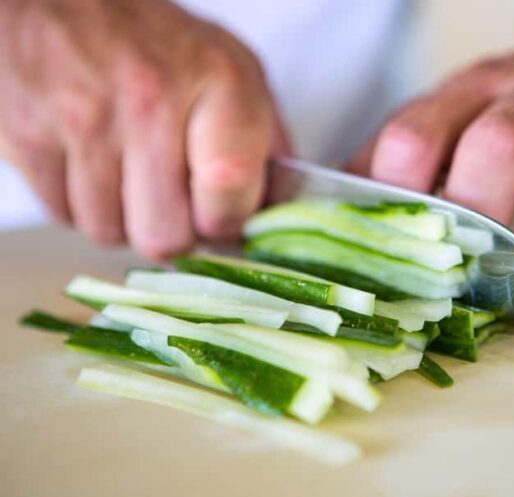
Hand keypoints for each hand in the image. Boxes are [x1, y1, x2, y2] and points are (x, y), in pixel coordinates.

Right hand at [0, 0, 287, 258]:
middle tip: (170, 201)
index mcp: (218, 83)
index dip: (226, 226)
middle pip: (166, 238)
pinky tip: (90, 164)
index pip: (230, 204)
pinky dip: (79, 203)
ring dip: (122, 219)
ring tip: (127, 173)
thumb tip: (283, 210)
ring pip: (110, 234)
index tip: (220, 216)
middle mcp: (151, 99)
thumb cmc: (154, 39)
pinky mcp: (28, 135)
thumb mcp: (232, 69)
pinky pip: (63, 216)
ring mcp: (84, 119)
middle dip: (170, 231)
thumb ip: (267, 141)